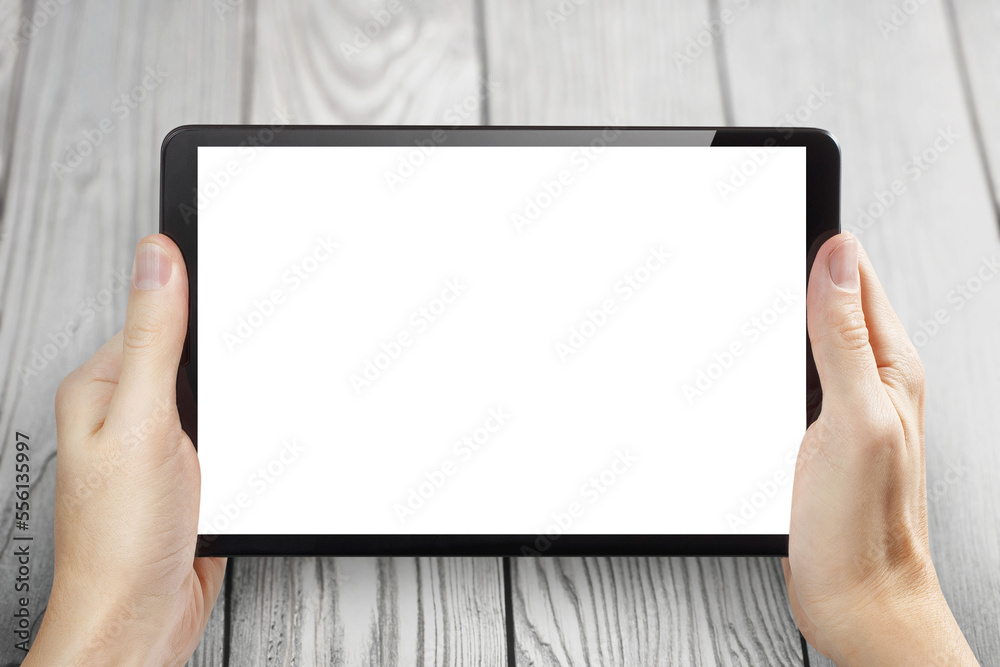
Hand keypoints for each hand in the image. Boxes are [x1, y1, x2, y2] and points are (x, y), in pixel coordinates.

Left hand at [25, 236, 225, 665]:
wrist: (141, 618)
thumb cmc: (121, 537)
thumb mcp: (142, 421)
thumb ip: (156, 338)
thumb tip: (157, 256)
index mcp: (104, 385)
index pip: (158, 311)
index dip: (203, 290)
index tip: (246, 269)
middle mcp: (131, 409)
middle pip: (195, 350)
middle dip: (235, 348)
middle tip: (271, 337)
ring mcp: (164, 442)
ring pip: (220, 391)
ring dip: (247, 394)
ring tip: (260, 400)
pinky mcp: (196, 470)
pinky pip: (232, 430)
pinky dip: (254, 429)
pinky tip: (263, 436)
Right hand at [784, 233, 976, 664]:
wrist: (855, 600)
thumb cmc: (862, 526)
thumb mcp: (856, 420)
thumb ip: (846, 340)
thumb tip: (837, 257)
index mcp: (889, 366)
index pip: (854, 274)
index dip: (815, 238)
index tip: (777, 208)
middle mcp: (869, 379)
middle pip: (827, 298)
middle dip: (788, 264)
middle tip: (747, 237)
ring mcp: (840, 407)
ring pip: (803, 336)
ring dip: (773, 310)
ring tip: (741, 281)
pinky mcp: (812, 434)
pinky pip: (789, 376)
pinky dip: (762, 358)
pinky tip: (739, 360)